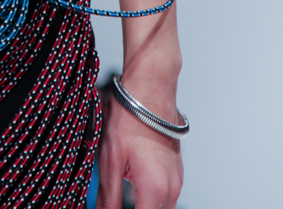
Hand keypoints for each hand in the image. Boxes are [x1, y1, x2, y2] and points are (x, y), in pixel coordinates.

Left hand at [96, 82, 183, 208]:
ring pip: (161, 208)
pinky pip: (165, 195)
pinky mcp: (177, 170)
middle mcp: (172, 189)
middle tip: (114, 198)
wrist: (150, 88)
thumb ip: (108, 196)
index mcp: (154, 190)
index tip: (111, 207)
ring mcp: (177, 179)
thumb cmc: (129, 118)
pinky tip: (133, 180)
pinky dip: (150, 196)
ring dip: (143, 205)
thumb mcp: (110, 158)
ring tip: (123, 189)